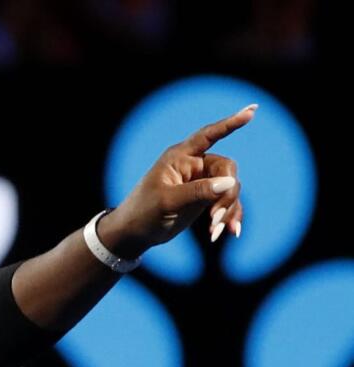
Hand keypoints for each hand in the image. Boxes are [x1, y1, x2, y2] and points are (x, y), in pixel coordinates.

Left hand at [98, 103, 255, 257]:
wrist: (135, 233)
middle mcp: (194, 165)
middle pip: (227, 170)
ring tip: (214, 230)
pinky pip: (227, 203)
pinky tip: (231, 231)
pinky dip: (229, 216)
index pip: (208, 135)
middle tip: (215, 217)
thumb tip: (230, 182)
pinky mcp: (205, 199)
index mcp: (179, 157)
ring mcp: (202, 182)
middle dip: (227, 194)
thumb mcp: (168, 201)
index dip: (230, 123)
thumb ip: (198, 191)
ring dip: (227, 209)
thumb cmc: (143, 212)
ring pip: (230, 188)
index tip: (252, 111)